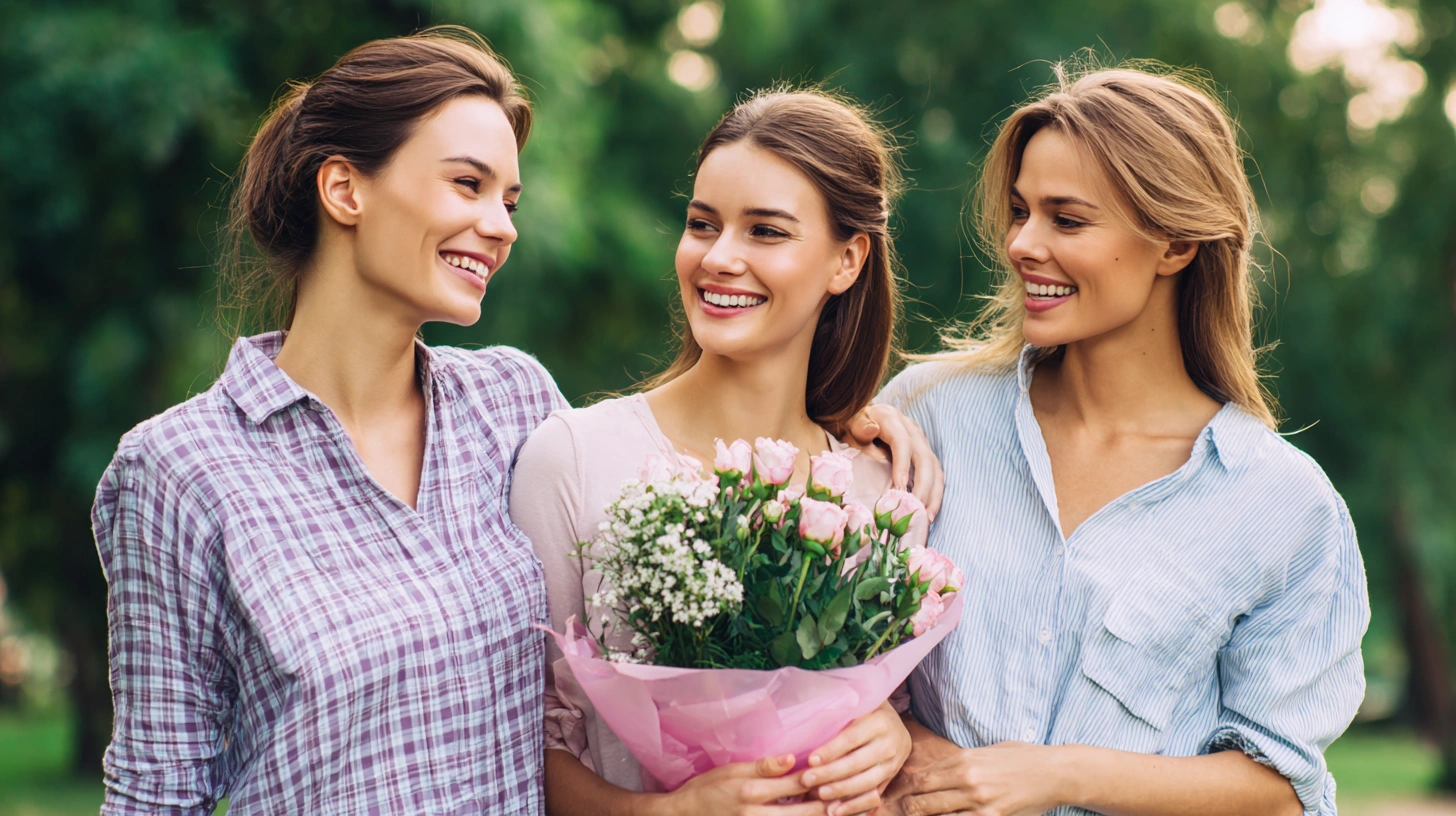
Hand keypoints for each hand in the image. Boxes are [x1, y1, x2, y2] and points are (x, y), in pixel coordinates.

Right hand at [661, 754, 826, 815]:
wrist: (683, 814)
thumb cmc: (707, 787)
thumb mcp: (732, 770)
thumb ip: (763, 766)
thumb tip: (792, 758)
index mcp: (751, 790)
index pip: (796, 785)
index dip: (820, 779)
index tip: (838, 773)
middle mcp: (754, 814)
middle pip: (801, 812)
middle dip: (825, 806)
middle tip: (846, 798)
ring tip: (834, 811)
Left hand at [799, 702, 912, 815]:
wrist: (896, 725)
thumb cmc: (866, 713)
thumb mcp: (857, 707)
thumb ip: (839, 716)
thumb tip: (807, 730)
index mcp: (879, 721)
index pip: (851, 738)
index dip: (831, 750)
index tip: (810, 760)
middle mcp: (890, 743)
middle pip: (857, 762)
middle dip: (830, 773)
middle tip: (806, 779)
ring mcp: (893, 763)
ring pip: (866, 782)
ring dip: (841, 791)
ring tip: (819, 794)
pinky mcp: (891, 778)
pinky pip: (873, 796)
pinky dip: (855, 805)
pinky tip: (837, 810)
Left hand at [846, 404, 944, 520]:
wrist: (860, 418)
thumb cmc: (852, 425)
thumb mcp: (850, 423)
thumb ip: (859, 427)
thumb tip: (872, 430)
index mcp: (892, 419)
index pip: (903, 443)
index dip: (903, 466)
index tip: (899, 489)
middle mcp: (912, 429)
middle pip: (925, 458)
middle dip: (923, 486)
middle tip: (915, 509)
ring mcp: (921, 441)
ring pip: (935, 468)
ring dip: (933, 494)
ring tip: (926, 517)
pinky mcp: (924, 453)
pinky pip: (936, 474)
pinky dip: (935, 493)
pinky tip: (929, 512)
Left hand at [875, 742, 1066, 815]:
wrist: (1054, 772)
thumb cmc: (1020, 758)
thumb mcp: (984, 752)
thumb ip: (957, 764)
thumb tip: (930, 774)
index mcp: (963, 760)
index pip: (920, 779)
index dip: (903, 790)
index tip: (894, 797)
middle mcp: (968, 781)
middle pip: (922, 800)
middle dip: (908, 809)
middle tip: (900, 812)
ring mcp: (980, 803)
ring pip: (937, 815)